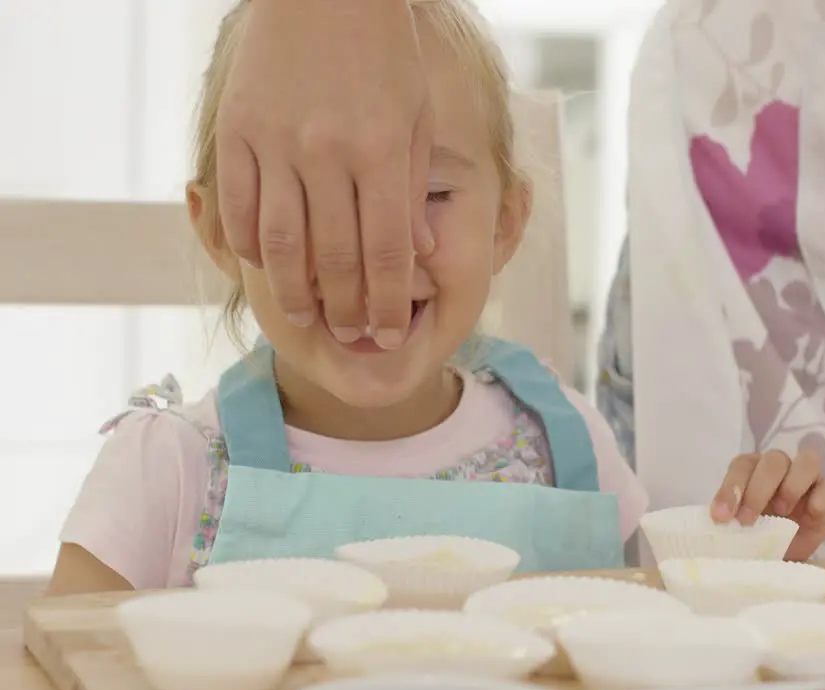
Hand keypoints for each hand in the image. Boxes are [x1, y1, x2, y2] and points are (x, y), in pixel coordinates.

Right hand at [216, 0, 434, 348]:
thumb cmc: (384, 53)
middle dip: (347, 309)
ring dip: (294, 293)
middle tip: (351, 335)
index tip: (390, 335)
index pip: (387, 253)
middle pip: (335, 259)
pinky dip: (250, 244)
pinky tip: (264, 266)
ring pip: (282, 243)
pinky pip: (240, 204)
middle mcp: (329, 153)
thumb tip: (420, 253)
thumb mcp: (416, 117)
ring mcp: (277, 142)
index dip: (388, 304)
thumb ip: (413, 187)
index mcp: (383, 152)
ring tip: (307, 318)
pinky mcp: (237, 129)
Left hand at [710, 449, 824, 560]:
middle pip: (773, 460)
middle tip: (747, 521)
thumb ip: (729, 524)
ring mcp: (808, 480)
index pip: (742, 465)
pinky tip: (811, 514)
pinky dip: (822, 497)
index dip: (731, 487)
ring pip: (807, 461)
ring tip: (781, 513)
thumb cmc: (757, 542)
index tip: (720, 516)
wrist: (785, 561)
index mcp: (753, 472)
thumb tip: (714, 525)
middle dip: (758, 489)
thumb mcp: (738, 534)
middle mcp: (780, 470)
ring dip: (792, 485)